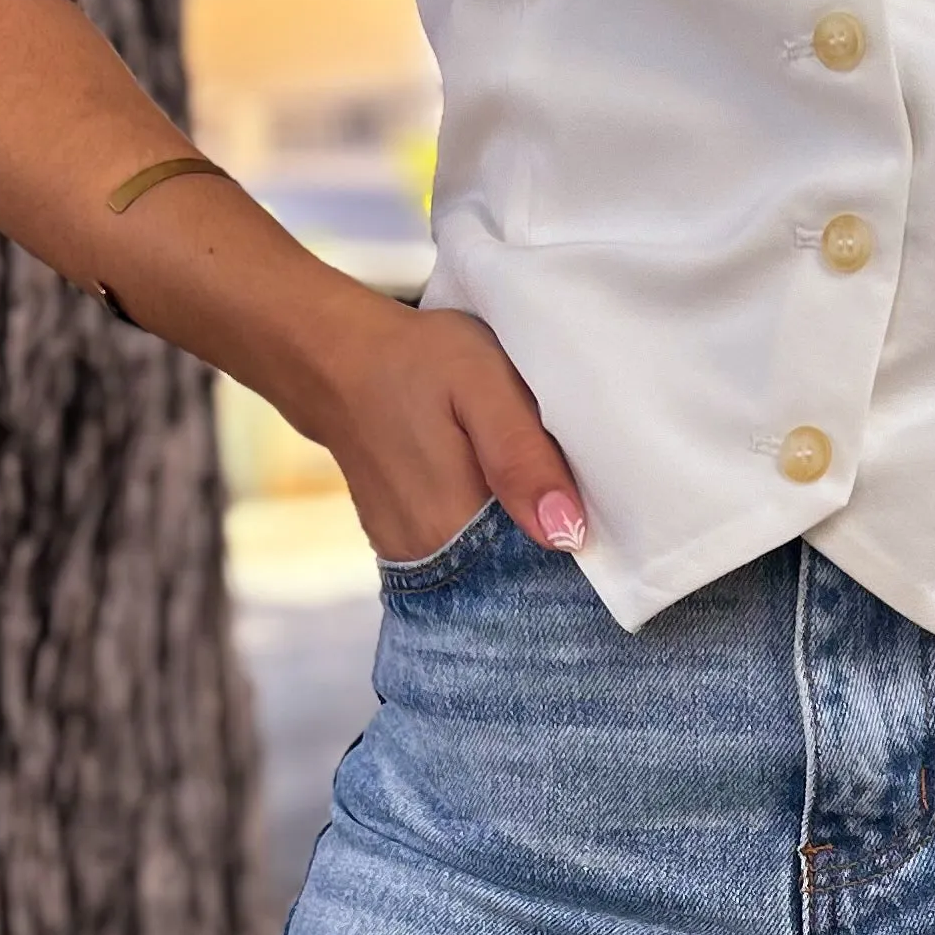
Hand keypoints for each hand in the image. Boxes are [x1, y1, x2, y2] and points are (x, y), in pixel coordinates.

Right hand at [304, 297, 588, 565]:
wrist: (334, 358)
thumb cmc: (416, 360)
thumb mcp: (481, 385)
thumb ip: (523, 458)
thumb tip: (565, 534)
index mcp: (453, 526)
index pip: (541, 570)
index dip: (579, 546)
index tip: (600, 511)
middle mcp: (429, 558)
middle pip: (518, 577)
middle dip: (554, 543)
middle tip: (572, 487)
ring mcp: (410, 558)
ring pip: (492, 569)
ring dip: (522, 541)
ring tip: (533, 488)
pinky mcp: (403, 546)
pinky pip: (465, 557)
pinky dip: (491, 536)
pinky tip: (499, 496)